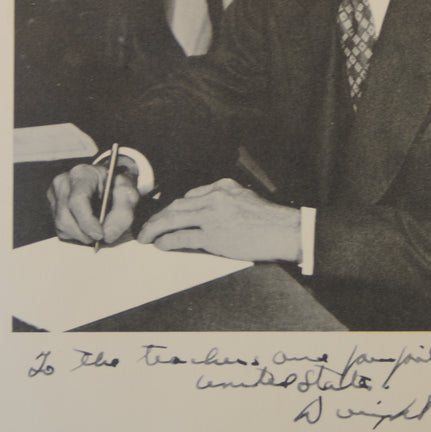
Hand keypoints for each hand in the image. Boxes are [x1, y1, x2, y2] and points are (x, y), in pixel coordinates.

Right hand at [48, 161, 139, 245]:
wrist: (108, 184)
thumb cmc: (117, 188)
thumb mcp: (129, 194)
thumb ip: (124, 212)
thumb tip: (108, 234)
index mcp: (82, 174)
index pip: (77, 200)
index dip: (87, 222)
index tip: (100, 235)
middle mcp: (63, 182)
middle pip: (65, 217)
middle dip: (84, 233)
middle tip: (101, 237)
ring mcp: (54, 196)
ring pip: (61, 226)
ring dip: (81, 235)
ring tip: (96, 230)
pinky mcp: (53, 209)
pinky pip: (61, 230)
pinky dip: (75, 235)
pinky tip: (87, 228)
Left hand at [137, 178, 300, 262]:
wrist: (284, 231)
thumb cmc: (270, 221)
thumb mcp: (246, 199)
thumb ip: (225, 202)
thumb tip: (205, 214)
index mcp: (222, 187)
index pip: (190, 197)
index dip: (174, 209)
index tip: (166, 217)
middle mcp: (214, 197)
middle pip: (176, 206)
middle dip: (158, 218)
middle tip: (146, 228)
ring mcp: (212, 216)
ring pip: (173, 219)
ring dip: (155, 229)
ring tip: (145, 237)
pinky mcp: (213, 235)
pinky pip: (182, 237)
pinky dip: (167, 241)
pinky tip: (160, 245)